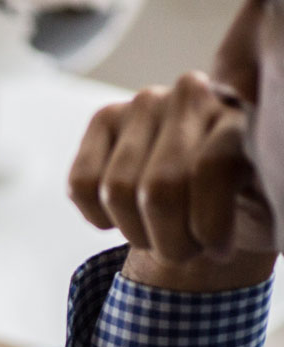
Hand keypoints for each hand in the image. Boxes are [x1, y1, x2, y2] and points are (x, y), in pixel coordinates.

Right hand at [69, 71, 277, 292]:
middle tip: (185, 251)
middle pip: (159, 189)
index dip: (208, 227)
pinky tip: (124, 216)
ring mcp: (145, 102)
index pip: (211, 170)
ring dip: (136, 233)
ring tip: (159, 235)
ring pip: (117, 190)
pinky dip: (99, 217)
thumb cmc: (241, 204)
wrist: (209, 191)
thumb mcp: (264, 206)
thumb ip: (257, 194)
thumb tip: (251, 194)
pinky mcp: (105, 117)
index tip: (219, 252)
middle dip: (169, 240)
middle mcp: (194, 94)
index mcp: (243, 114)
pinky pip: (82, 184)